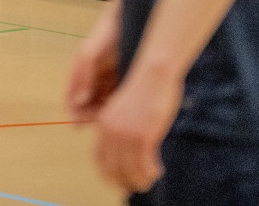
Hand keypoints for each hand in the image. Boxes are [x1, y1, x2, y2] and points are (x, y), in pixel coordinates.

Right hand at [65, 4, 120, 123]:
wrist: (129, 18)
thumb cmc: (106, 32)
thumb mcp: (89, 52)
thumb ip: (82, 74)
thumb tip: (79, 100)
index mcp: (79, 70)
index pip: (71, 98)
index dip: (73, 112)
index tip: (79, 125)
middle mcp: (90, 75)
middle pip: (86, 104)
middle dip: (89, 115)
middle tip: (99, 125)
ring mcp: (104, 77)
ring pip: (100, 102)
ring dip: (103, 112)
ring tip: (111, 119)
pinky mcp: (118, 77)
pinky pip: (114, 96)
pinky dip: (115, 105)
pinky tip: (122, 109)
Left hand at [94, 66, 183, 193]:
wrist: (154, 73)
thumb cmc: (143, 91)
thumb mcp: (124, 111)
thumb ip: (120, 129)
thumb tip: (124, 154)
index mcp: (104, 124)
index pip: (101, 160)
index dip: (110, 175)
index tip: (120, 182)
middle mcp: (111, 131)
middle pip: (114, 170)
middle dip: (125, 182)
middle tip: (137, 186)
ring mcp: (126, 134)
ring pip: (131, 171)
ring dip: (141, 180)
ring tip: (150, 179)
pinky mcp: (143, 136)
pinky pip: (145, 166)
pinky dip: (151, 172)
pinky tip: (158, 170)